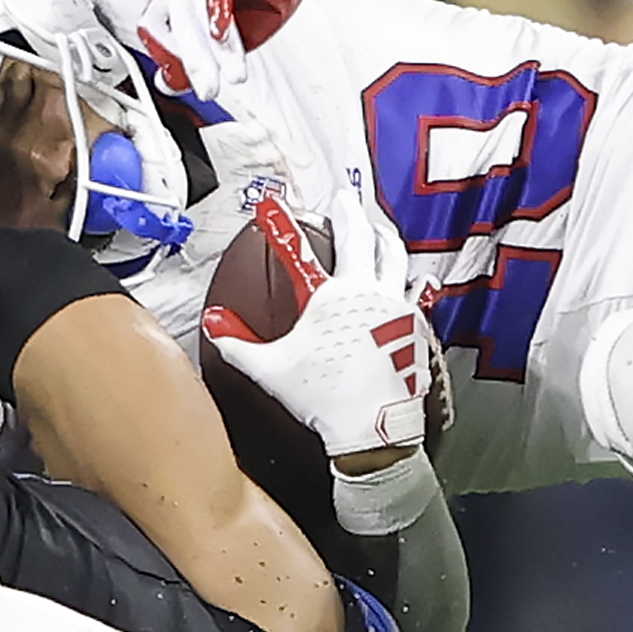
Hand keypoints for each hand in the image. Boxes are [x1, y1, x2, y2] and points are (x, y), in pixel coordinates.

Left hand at [133, 0, 327, 102]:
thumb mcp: (236, 28)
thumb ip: (208, 52)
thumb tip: (175, 82)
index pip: (157, 28)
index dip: (166, 58)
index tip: (177, 84)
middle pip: (172, 22)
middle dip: (192, 63)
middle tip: (208, 90)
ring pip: (192, 8)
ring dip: (209, 46)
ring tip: (224, 74)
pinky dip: (218, 11)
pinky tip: (222, 35)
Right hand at [202, 196, 429, 455]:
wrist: (373, 428)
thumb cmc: (326, 397)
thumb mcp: (271, 369)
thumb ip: (238, 344)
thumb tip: (215, 326)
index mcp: (333, 296)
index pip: (302, 250)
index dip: (283, 224)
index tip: (274, 205)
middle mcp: (370, 293)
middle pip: (364, 237)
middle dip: (351, 213)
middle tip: (344, 203)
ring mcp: (399, 308)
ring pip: (397, 259)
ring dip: (386, 239)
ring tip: (380, 232)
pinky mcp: (417, 329)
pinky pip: (417, 294)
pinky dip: (410, 283)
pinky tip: (411, 284)